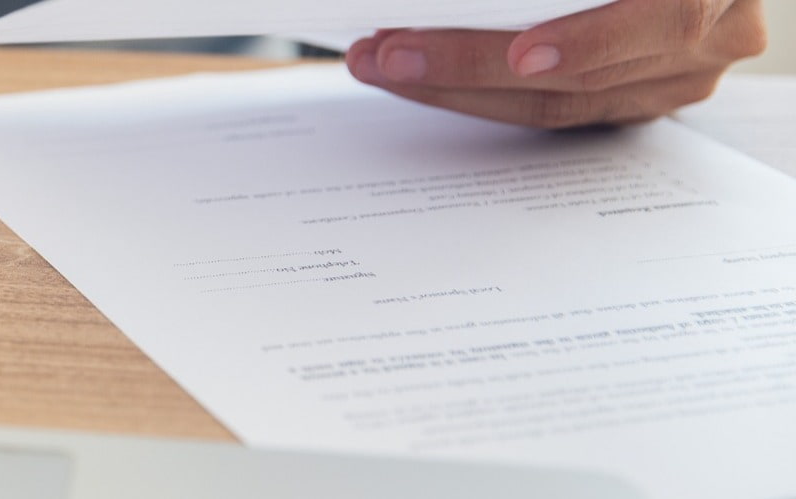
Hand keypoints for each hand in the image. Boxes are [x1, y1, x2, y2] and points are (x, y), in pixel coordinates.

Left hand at [346, 0, 767, 128]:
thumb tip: (502, 13)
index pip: (665, 19)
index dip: (590, 42)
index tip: (525, 53)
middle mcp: (716, 41)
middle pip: (582, 75)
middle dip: (471, 62)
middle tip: (391, 52)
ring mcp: (679, 80)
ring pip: (555, 103)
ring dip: (456, 85)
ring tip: (384, 64)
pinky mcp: (638, 99)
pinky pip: (549, 109)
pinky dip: (477, 92)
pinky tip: (421, 76)